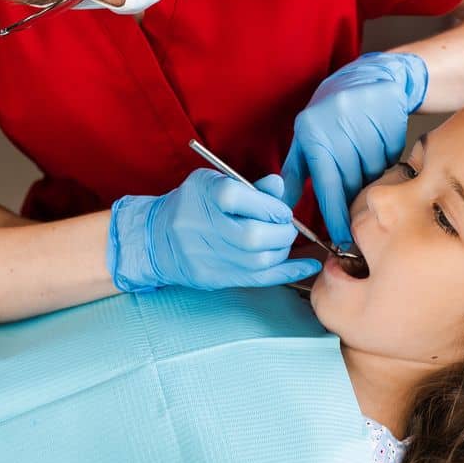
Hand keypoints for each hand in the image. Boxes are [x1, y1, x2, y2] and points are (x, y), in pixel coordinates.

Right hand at [107, 169, 322, 292]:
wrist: (156, 237)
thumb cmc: (192, 204)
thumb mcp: (213, 183)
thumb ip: (249, 186)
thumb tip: (279, 185)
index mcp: (203, 196)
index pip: (243, 200)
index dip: (271, 205)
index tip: (280, 209)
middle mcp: (202, 228)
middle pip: (253, 237)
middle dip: (281, 232)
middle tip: (285, 226)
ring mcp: (206, 257)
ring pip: (258, 261)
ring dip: (281, 251)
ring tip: (281, 241)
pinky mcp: (213, 278)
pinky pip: (257, 280)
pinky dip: (287, 272)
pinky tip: (307, 266)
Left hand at [281, 51, 429, 246]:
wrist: (368, 77)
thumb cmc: (330, 114)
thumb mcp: (306, 137)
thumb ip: (295, 173)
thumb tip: (280, 205)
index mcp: (313, 133)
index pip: (326, 184)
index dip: (334, 214)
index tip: (340, 237)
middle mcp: (338, 125)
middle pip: (352, 182)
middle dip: (353, 196)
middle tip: (354, 198)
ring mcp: (366, 121)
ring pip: (373, 172)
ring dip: (370, 175)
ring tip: (362, 157)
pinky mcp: (390, 119)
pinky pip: (390, 158)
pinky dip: (385, 160)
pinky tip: (376, 143)